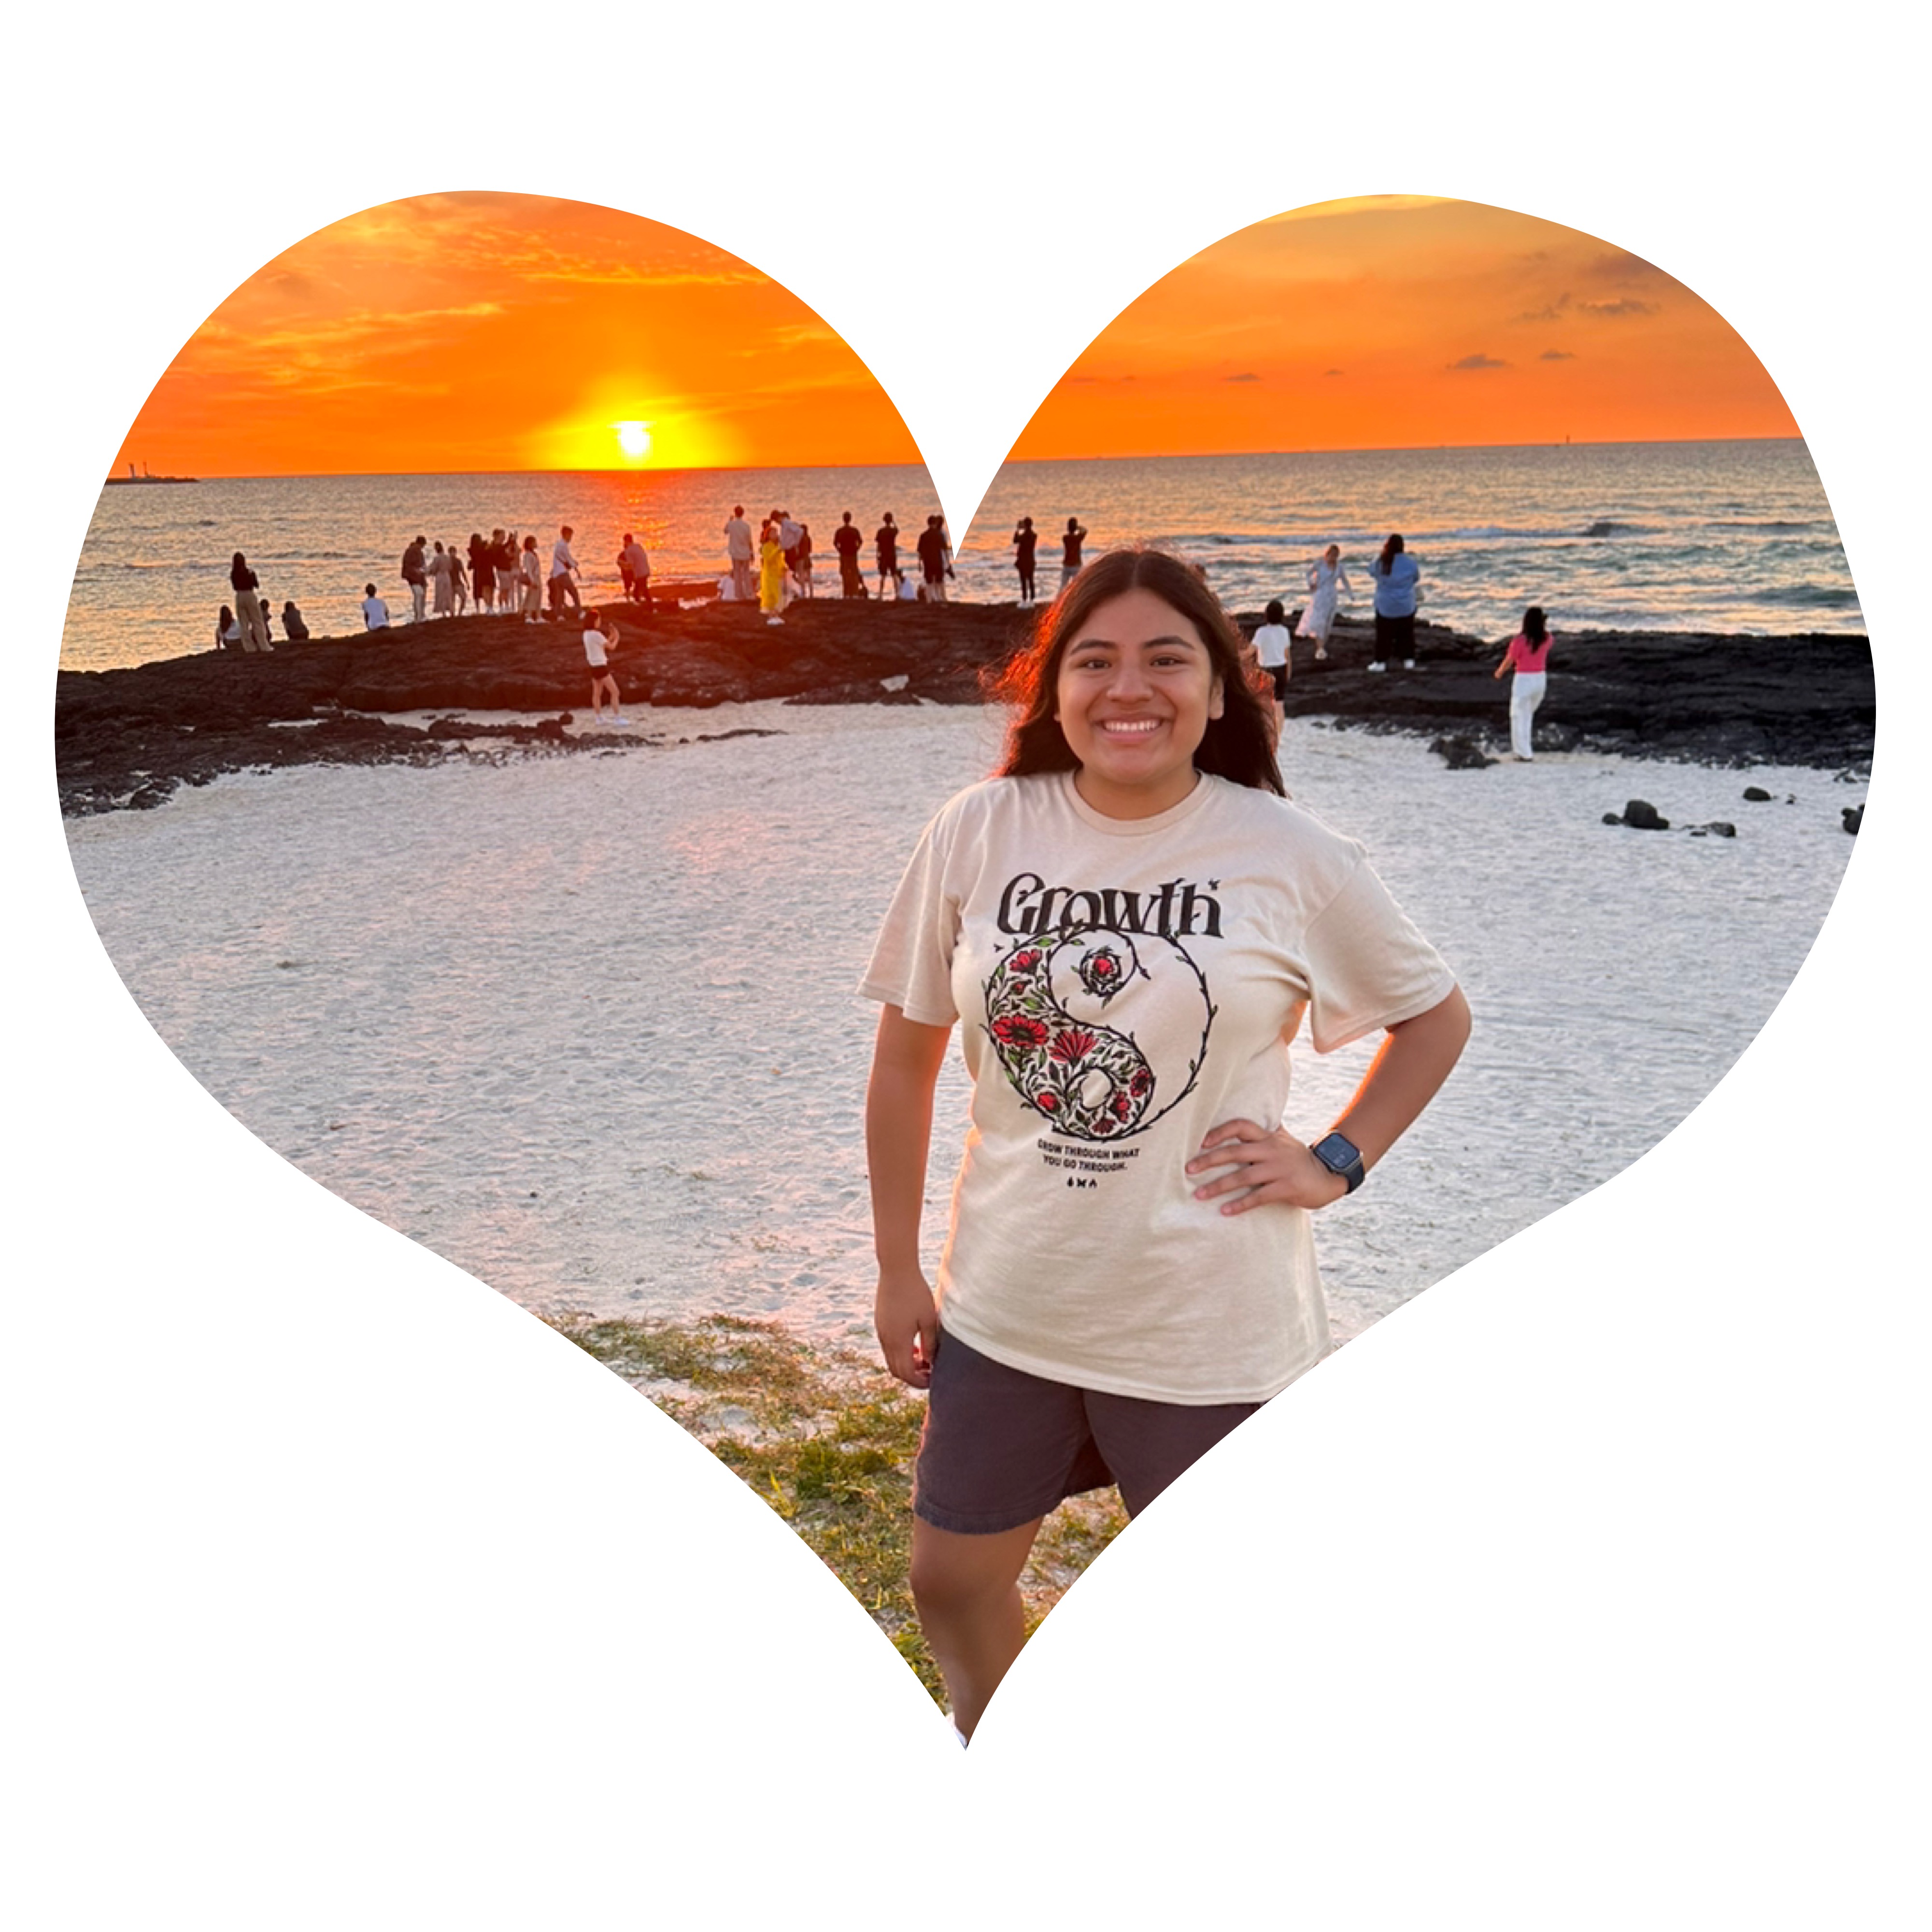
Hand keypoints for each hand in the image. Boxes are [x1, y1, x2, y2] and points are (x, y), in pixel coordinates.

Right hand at [875, 1266, 939, 1387]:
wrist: (896, 1270)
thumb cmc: (916, 1293)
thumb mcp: (928, 1320)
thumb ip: (930, 1344)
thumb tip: (930, 1362)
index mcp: (898, 1341)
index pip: (906, 1373)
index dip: (919, 1381)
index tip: (933, 1379)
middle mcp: (886, 1340)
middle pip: (896, 1370)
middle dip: (912, 1375)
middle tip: (929, 1372)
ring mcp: (881, 1331)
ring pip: (891, 1358)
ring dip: (906, 1363)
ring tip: (923, 1357)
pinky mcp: (880, 1323)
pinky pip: (888, 1346)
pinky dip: (900, 1352)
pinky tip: (914, 1343)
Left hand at [1185, 1118, 1349, 1214]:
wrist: (1330, 1175)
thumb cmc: (1299, 1159)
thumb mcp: (1283, 1140)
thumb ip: (1265, 1131)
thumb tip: (1244, 1122)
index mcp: (1269, 1137)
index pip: (1240, 1126)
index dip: (1220, 1132)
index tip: (1201, 1142)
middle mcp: (1272, 1149)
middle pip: (1235, 1151)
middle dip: (1209, 1160)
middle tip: (1189, 1169)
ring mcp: (1279, 1168)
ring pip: (1243, 1176)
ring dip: (1218, 1186)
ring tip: (1199, 1195)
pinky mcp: (1287, 1187)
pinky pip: (1259, 1196)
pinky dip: (1241, 1204)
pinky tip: (1225, 1211)